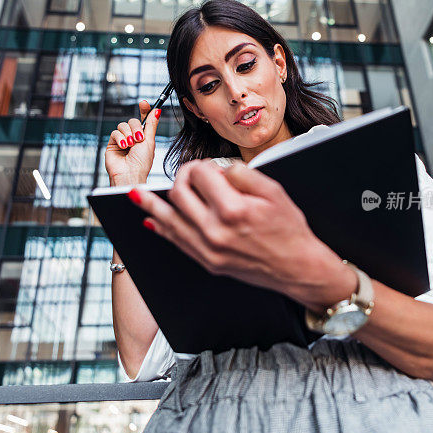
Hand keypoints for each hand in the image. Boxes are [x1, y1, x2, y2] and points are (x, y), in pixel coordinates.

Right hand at [105, 100, 161, 186]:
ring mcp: (122, 140)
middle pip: (132, 121)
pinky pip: (115, 132)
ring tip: (131, 145)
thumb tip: (157, 110)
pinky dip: (120, 138)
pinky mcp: (112, 144)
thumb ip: (151, 125)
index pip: (143, 119)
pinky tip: (124, 146)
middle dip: (136, 128)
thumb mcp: (149, 141)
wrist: (130, 174)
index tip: (144, 102)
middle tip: (139, 138)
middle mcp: (133, 137)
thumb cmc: (142, 162)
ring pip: (123, 125)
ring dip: (128, 134)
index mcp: (144, 137)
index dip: (144, 110)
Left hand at [127, 159, 330, 299]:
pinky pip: (177, 241)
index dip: (201, 165)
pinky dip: (162, 228)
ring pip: (169, 220)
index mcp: (233, 210)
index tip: (207, 165)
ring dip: (151, 204)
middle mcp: (216, 231)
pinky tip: (152, 219)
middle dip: (180, 177)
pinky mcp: (208, 262)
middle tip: (187, 173)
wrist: (298, 268)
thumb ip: (241, 174)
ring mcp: (209, 250)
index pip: (201, 175)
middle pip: (180, 194)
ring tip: (134, 194)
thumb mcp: (273, 191)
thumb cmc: (290, 230)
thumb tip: (216, 170)